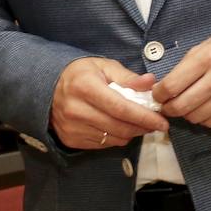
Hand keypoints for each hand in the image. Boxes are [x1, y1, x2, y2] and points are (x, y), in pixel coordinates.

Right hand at [50, 57, 166, 149]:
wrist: (47, 87)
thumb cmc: (81, 74)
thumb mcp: (104, 66)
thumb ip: (128, 77)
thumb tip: (151, 83)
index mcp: (85, 87)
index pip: (121, 108)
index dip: (145, 117)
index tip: (162, 121)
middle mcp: (76, 109)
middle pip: (119, 126)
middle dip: (143, 127)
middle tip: (157, 123)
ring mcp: (71, 127)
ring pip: (113, 138)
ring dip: (132, 133)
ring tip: (141, 124)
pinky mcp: (70, 139)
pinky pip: (103, 144)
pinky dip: (117, 138)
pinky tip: (121, 127)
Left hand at [154, 27, 210, 127]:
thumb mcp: (208, 44)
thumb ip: (186, 65)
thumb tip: (165, 87)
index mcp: (209, 58)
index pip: (172, 85)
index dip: (159, 94)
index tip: (158, 94)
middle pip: (181, 106)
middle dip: (168, 108)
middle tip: (168, 104)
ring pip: (195, 117)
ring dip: (186, 114)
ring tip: (188, 104)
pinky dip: (203, 118)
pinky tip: (204, 108)